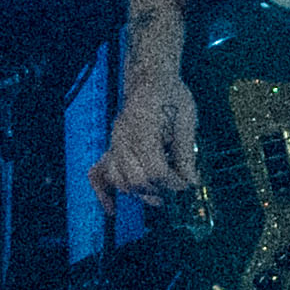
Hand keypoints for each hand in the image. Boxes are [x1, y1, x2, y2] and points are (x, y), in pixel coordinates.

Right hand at [89, 71, 198, 200]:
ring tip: (159, 196)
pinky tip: (112, 209)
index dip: (174, 183)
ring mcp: (114, 145)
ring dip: (141, 193)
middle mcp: (123, 140)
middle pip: (137, 180)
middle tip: (177, 190)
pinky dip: (104, 193)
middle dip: (159, 191)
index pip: (155, 170)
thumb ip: (185, 153)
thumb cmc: (172, 97)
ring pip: (122, 181)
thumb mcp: (186, 121)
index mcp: (144, 131)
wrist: (150, 80)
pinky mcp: (112, 148)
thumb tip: (191, 181)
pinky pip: (99, 174)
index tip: (188, 184)